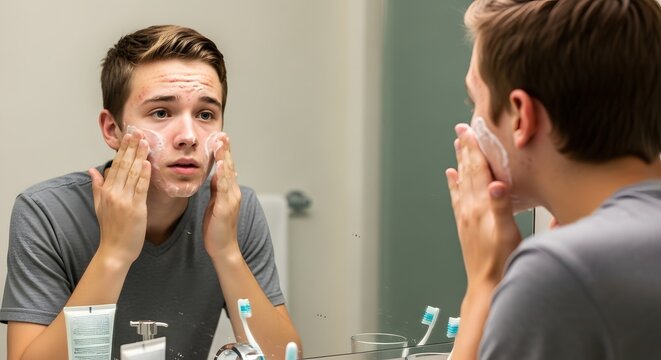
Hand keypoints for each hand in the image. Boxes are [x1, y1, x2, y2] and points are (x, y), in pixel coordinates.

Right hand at [89, 131, 150, 264]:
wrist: (115, 251)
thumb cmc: (110, 230)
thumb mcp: (99, 206)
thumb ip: (97, 187)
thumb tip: (93, 170)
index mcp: (105, 191)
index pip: (115, 165)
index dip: (122, 150)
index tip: (128, 136)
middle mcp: (113, 193)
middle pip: (123, 165)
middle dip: (130, 147)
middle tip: (137, 132)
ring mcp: (124, 201)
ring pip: (132, 174)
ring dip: (139, 156)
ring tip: (145, 142)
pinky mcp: (136, 209)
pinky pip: (140, 188)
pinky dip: (144, 175)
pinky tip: (147, 163)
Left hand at [203, 133, 241, 258]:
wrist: (223, 248)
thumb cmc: (217, 229)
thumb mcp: (215, 205)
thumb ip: (217, 190)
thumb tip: (215, 176)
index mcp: (229, 192)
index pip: (226, 168)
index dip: (223, 153)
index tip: (220, 138)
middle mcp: (233, 192)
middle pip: (229, 167)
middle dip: (225, 150)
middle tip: (222, 134)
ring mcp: (231, 199)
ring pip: (227, 174)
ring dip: (224, 157)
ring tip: (221, 142)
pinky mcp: (225, 207)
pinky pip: (224, 187)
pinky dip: (222, 174)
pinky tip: (219, 164)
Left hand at [445, 124, 521, 289]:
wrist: (486, 283)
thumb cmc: (500, 261)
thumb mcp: (507, 233)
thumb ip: (501, 207)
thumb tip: (498, 184)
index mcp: (481, 207)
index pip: (478, 171)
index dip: (475, 150)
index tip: (471, 131)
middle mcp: (470, 208)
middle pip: (467, 172)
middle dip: (465, 149)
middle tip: (461, 130)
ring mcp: (465, 216)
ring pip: (461, 181)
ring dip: (460, 162)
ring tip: (457, 145)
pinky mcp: (465, 224)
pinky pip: (457, 197)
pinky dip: (454, 183)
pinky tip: (451, 177)